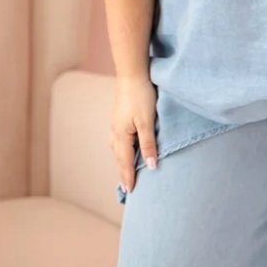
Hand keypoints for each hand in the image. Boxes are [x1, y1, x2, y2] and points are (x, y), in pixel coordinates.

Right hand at [110, 75, 159, 195]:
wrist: (132, 73)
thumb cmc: (141, 96)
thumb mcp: (147, 122)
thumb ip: (149, 144)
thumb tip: (151, 166)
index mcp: (121, 136)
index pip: (126, 163)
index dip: (129, 178)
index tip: (131, 192)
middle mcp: (115, 132)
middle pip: (119, 158)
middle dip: (123, 173)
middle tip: (127, 189)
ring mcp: (115, 124)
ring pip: (117, 149)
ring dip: (122, 162)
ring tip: (126, 173)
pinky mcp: (119, 118)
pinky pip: (118, 140)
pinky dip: (122, 150)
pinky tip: (126, 149)